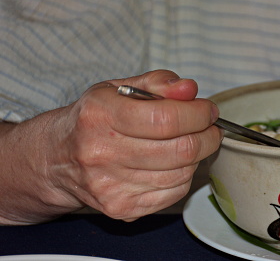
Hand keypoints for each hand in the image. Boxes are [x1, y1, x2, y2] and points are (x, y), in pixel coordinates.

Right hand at [0, 70, 221, 223]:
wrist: (58, 158)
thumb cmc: (94, 119)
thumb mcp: (118, 88)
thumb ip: (158, 83)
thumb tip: (190, 89)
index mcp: (101, 116)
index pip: (166, 118)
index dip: (198, 114)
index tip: (208, 110)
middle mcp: (102, 154)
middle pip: (180, 149)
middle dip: (207, 136)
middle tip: (209, 127)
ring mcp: (111, 186)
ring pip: (182, 173)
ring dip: (197, 156)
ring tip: (189, 142)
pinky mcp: (121, 208)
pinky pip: (174, 193)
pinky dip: (184, 176)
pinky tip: (173, 163)